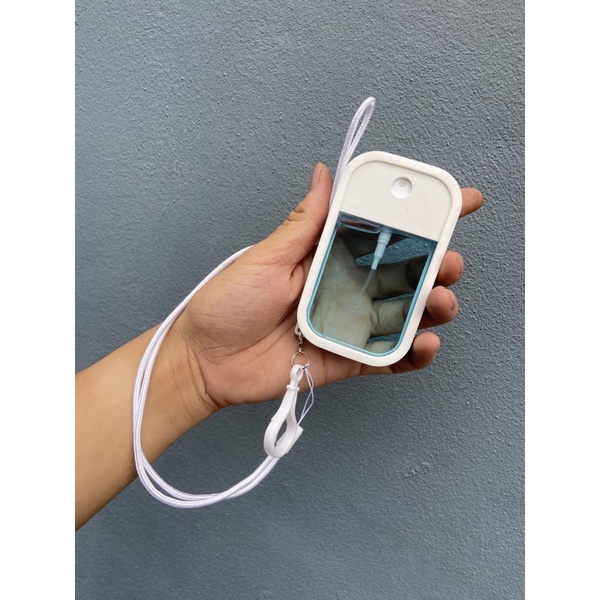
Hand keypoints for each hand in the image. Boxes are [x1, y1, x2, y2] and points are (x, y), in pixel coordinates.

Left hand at [173, 163, 482, 416]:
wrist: (205, 362)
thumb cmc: (227, 304)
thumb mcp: (266, 257)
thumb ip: (304, 223)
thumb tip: (324, 175)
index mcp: (327, 255)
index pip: (382, 232)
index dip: (422, 217)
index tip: (460, 202)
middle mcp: (344, 287)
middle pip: (404, 274)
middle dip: (438, 264)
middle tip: (451, 262)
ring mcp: (349, 324)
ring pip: (404, 314)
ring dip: (432, 307)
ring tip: (442, 302)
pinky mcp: (346, 359)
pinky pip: (388, 357)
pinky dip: (413, 353)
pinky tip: (426, 344)